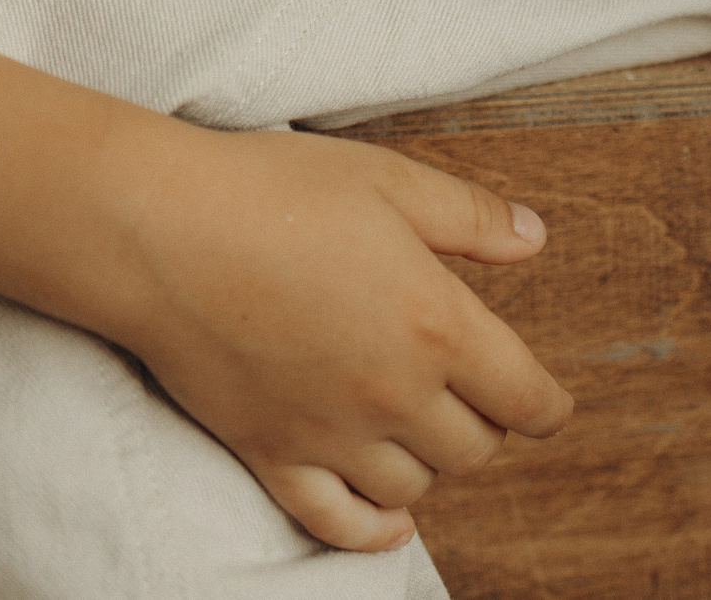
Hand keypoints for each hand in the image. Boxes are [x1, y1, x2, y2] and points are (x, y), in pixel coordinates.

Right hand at [94, 121, 569, 551]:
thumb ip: (470, 218)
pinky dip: (375, 529)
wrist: (161, 229)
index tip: (549, 403)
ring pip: (415, 486)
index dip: (549, 406)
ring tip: (420, 426)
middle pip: (474, 448)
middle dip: (486, 423)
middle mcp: (393, 394)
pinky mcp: (272, 453)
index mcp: (437, 325)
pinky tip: (392, 517)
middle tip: (471, 391)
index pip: (526, 399)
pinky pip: (338, 523)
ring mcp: (331, 434)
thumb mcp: (389, 181)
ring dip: (430, 462)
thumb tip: (534, 239)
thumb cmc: (273, 191)